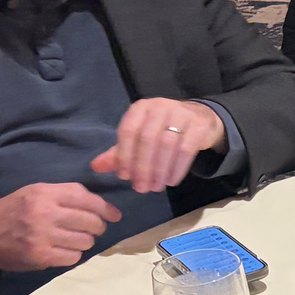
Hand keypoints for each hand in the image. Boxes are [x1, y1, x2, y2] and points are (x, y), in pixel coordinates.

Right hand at [0, 182, 121, 271]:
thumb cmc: (13, 210)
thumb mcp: (35, 192)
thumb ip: (65, 194)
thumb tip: (99, 205)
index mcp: (46, 194)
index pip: (87, 199)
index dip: (106, 208)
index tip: (115, 215)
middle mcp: (46, 213)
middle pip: (90, 221)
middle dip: (98, 227)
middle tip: (94, 229)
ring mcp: (43, 236)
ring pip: (85, 241)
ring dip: (85, 242)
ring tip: (75, 239)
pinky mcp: (41, 256)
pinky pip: (73, 257)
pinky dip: (73, 255)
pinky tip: (64, 250)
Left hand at [91, 98, 227, 194]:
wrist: (198, 119)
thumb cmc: (162, 130)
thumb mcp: (139, 138)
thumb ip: (119, 152)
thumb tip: (95, 167)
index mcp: (140, 108)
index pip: (128, 131)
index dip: (124, 155)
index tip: (124, 177)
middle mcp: (160, 106)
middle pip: (147, 139)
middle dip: (143, 167)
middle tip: (141, 188)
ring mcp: (181, 113)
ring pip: (167, 145)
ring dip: (160, 170)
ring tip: (156, 187)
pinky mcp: (198, 124)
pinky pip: (186, 149)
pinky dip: (177, 168)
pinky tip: (172, 181)